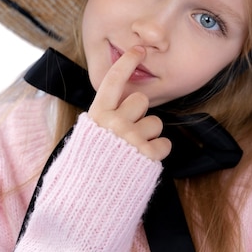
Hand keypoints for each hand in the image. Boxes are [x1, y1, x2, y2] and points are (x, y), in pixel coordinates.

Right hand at [88, 46, 170, 160]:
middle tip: (128, 130)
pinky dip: (157, 152)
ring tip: (133, 150)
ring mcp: (131, 139)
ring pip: (156, 122)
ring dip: (149, 134)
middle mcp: (114, 123)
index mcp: (97, 115)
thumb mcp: (87, 136)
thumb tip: (119, 102)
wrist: (87, 203)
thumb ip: (103, 118)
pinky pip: (164, 144)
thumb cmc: (87, 168)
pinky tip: (143, 160)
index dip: (126, 62)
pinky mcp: (147, 155)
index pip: (112, 81)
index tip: (138, 49)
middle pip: (141, 100)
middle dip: (139, 113)